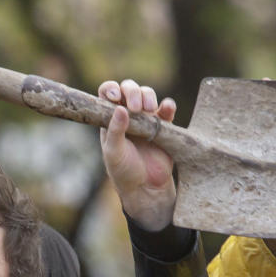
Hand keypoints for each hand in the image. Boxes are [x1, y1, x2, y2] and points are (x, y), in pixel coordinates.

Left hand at [98, 79, 176, 230]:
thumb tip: (120, 108)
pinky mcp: (164, 126)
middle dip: (133, 91)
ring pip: (148, 94)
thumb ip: (115, 130)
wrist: (145, 187)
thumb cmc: (123, 171)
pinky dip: (168, 105)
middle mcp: (128, 115)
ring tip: (149, 110)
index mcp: (110, 118)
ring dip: (149, 96)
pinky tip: (167, 109)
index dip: (111, 89)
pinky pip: (167, 109)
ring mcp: (146, 119)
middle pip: (129, 89)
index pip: (108, 93)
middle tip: (135, 108)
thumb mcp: (113, 152)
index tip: (116, 97)